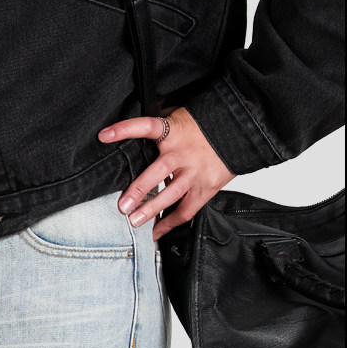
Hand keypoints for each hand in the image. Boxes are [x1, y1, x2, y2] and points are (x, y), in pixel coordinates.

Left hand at [98, 106, 235, 241]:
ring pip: (170, 196)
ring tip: (134, 221)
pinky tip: (156, 232)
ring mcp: (194, 173)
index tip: (104, 135)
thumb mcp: (182, 115)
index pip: (146, 126)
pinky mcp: (205, 189)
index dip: (125, 129)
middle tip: (123, 205)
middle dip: (138, 191)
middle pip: (156, 174)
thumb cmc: (208, 123)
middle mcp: (182, 154)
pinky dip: (170, 223)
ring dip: (150, 211)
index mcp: (174, 132)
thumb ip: (163, 125)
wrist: (242, 129)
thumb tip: (139, 128)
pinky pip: (185, 211)